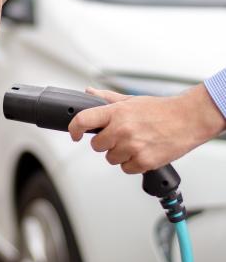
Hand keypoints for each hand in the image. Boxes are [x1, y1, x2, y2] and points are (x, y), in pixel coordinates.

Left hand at [68, 84, 225, 173]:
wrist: (189, 119)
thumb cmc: (161, 110)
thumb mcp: (131, 100)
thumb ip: (107, 99)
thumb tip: (88, 93)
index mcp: (116, 112)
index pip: (83, 120)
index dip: (74, 129)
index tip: (75, 134)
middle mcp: (122, 129)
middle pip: (96, 146)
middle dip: (106, 143)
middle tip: (121, 136)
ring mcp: (132, 146)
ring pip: (111, 159)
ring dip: (120, 154)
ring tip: (136, 143)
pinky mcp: (143, 161)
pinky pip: (126, 168)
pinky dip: (133, 164)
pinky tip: (143, 152)